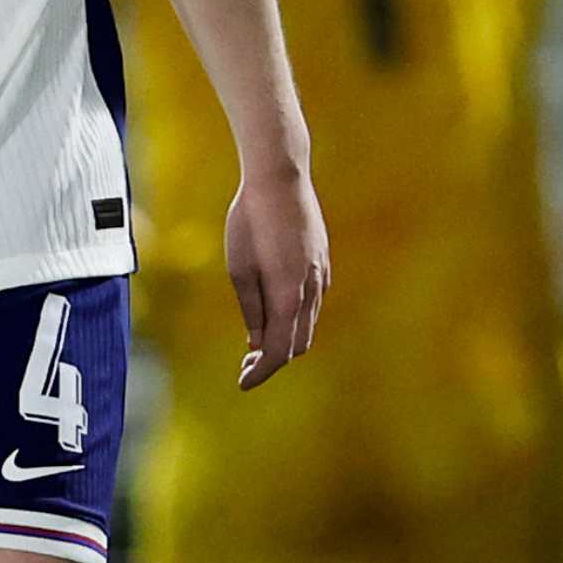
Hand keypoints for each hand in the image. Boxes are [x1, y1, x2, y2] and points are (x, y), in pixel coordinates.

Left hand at [225, 166, 329, 389]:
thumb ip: (251, 308)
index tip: (242, 384)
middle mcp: (311, 289)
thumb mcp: (239, 268)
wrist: (280, 178)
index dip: (261, 372)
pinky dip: (295, 320)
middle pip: (297, 344)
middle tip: (244, 367)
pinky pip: (313, 304)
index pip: (278, 350)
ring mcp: (321, 275)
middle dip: (271, 361)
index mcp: (288, 294)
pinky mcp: (323, 263)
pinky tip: (275, 313)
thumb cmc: (250, 219)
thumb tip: (256, 343)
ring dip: (284, 341)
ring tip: (255, 346)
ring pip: (308, 325)